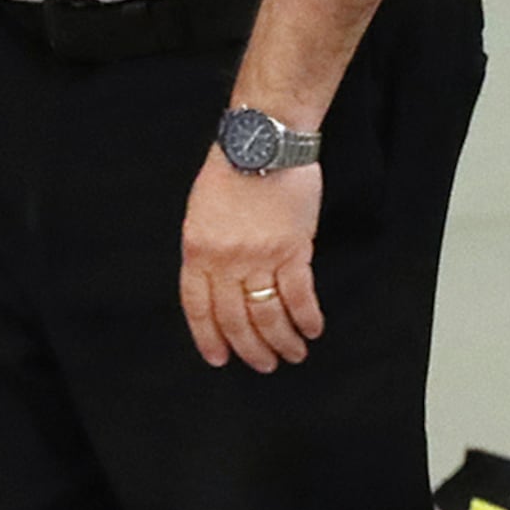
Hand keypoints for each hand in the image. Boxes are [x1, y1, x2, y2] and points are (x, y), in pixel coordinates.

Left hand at [179, 153, 323, 370]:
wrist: (263, 143)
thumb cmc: (232, 169)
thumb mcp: (201, 212)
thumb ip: (207, 250)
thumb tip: (220, 282)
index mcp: (197, 252)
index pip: (198, 308)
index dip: (209, 338)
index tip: (219, 358)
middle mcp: (225, 261)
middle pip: (235, 318)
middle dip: (249, 348)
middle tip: (262, 365)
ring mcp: (260, 257)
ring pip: (268, 314)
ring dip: (280, 341)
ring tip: (291, 355)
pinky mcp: (293, 249)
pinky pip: (299, 294)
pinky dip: (306, 317)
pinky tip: (312, 330)